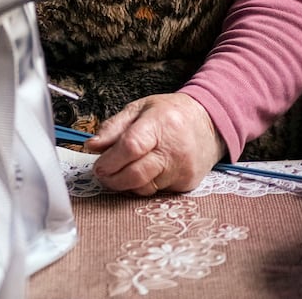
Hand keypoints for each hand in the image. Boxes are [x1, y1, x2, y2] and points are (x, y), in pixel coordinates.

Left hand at [86, 92, 226, 195]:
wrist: (210, 123)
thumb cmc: (171, 114)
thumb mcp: (140, 109)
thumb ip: (113, 127)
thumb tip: (91, 146)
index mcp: (161, 124)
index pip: (131, 147)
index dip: (110, 160)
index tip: (98, 165)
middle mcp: (174, 150)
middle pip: (135, 174)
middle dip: (113, 179)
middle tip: (103, 174)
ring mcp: (183, 170)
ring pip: (144, 187)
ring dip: (127, 184)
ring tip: (122, 170)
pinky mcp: (187, 185)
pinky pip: (156, 192)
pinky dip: (144, 185)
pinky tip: (144, 172)